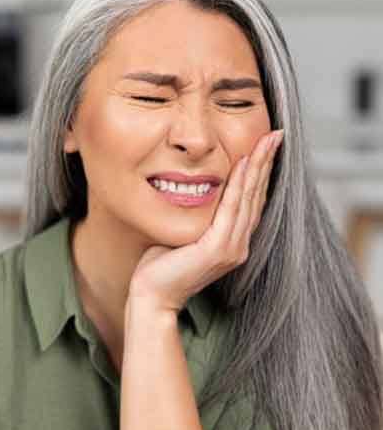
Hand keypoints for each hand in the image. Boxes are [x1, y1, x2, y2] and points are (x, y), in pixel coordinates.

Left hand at [127, 129, 283, 312]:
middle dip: (267, 162)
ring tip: (266, 141)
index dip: (262, 172)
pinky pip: (232, 210)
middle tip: (276, 134)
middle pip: (258, 196)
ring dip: (259, 167)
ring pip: (249, 199)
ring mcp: (231, 248)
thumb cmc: (162, 264)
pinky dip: (239, 185)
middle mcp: (238, 244)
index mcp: (233, 241)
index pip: (252, 200)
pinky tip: (243, 163)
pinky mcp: (218, 249)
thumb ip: (197, 214)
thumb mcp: (184, 232)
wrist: (153, 295)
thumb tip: (191, 187)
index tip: (268, 145)